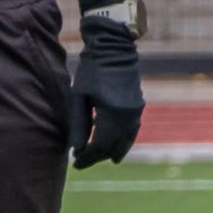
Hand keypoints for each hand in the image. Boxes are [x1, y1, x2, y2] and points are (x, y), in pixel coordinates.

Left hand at [67, 16, 144, 167]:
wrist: (114, 48)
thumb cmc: (92, 71)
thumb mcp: (79, 97)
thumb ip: (78, 125)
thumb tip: (77, 150)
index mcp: (112, 113)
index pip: (100, 146)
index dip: (87, 158)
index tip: (75, 163)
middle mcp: (128, 115)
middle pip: (113, 146)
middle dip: (98, 156)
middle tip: (82, 162)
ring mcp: (136, 111)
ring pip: (126, 140)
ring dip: (112, 151)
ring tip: (100, 159)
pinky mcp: (138, 106)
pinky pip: (132, 131)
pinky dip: (124, 141)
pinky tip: (117, 147)